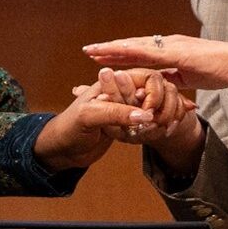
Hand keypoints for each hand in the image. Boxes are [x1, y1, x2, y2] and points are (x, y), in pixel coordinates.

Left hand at [74, 68, 195, 144]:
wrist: (61, 150)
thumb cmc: (69, 128)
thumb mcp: (90, 116)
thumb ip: (117, 112)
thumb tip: (146, 115)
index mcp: (111, 82)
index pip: (143, 78)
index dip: (152, 93)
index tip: (151, 111)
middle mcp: (120, 92)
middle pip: (152, 92)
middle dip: (159, 106)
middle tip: (159, 122)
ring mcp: (124, 108)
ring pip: (153, 107)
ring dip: (162, 116)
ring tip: (164, 128)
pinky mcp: (126, 123)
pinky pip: (148, 121)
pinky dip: (158, 125)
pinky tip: (166, 131)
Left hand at [82, 34, 227, 89]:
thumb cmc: (219, 69)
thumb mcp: (189, 77)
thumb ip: (172, 78)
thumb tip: (158, 85)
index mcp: (168, 51)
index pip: (137, 54)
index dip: (118, 55)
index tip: (99, 56)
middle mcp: (166, 44)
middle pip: (132, 47)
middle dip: (109, 50)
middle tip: (87, 50)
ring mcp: (171, 46)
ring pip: (136, 47)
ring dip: (115, 48)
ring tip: (95, 50)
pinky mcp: (178, 52)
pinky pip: (152, 53)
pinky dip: (134, 52)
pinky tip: (120, 52)